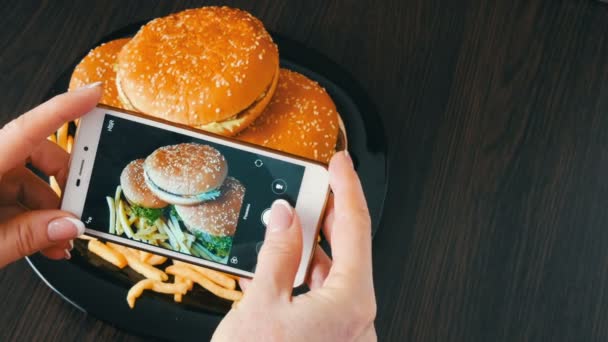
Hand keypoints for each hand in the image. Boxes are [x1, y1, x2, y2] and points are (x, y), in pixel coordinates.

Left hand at [0, 83, 101, 266]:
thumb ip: (27, 236)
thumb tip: (69, 226)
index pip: (27, 130)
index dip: (63, 109)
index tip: (93, 93)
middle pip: (35, 155)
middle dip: (64, 183)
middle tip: (80, 211)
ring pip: (28, 183)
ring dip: (50, 212)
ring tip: (60, 243)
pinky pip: (16, 199)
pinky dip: (34, 220)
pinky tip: (45, 243)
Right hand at [213, 152, 376, 340]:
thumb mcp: (262, 305)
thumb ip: (277, 255)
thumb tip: (284, 217)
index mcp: (350, 304)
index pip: (355, 228)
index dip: (347, 188)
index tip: (341, 164)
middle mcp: (356, 319)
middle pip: (347, 252)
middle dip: (325, 217)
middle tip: (310, 189)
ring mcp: (344, 333)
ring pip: (331, 278)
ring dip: (306, 253)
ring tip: (282, 230)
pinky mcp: (328, 340)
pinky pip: (320, 302)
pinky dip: (300, 283)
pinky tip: (275, 270)